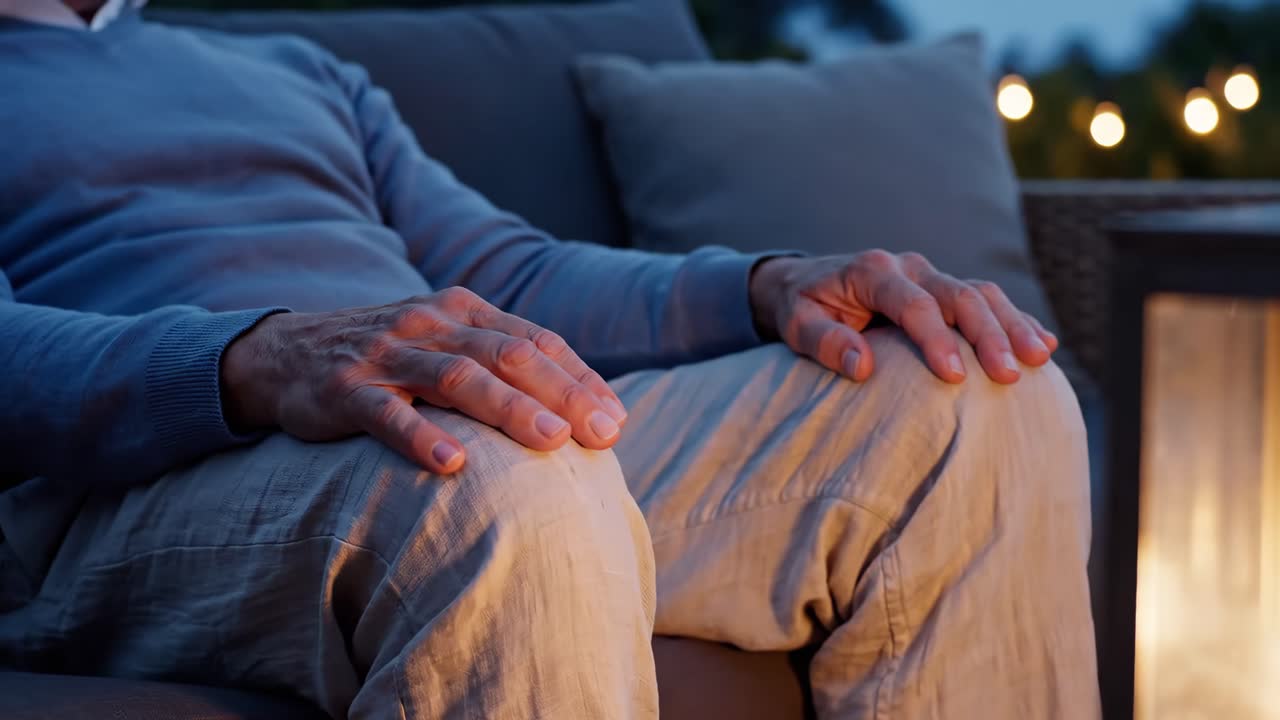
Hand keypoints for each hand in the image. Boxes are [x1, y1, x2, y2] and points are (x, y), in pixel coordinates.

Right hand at [221, 288, 628, 473]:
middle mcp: (431, 323)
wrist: (285, 353)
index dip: (579, 379)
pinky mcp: (344, 390)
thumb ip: (501, 363)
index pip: (535, 341)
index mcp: (463, 309)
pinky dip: (420, 437)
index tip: (615, 420)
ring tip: (550, 442)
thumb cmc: (389, 357)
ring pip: (456, 378)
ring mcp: (387, 354)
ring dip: (507, 409)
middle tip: (602, 434)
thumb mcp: (445, 343)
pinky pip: (386, 414)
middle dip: (560, 394)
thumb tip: (578, 408)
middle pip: (506, 355)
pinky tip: (452, 465)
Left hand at [748, 252, 1057, 383]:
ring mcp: (929, 274)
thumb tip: (861, 366)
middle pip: (958, 295)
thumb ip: (824, 342)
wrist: (803, 283)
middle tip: (1010, 374)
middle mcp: (908, 267)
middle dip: (988, 334)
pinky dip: (1015, 320)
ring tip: (1040, 358)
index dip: (935, 338)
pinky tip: (1044, 343)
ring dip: (1013, 325)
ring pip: (981, 293)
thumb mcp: (797, 324)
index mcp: (873, 272)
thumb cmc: (802, 308)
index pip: (913, 303)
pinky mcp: (943, 287)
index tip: (954, 376)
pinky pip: (986, 299)